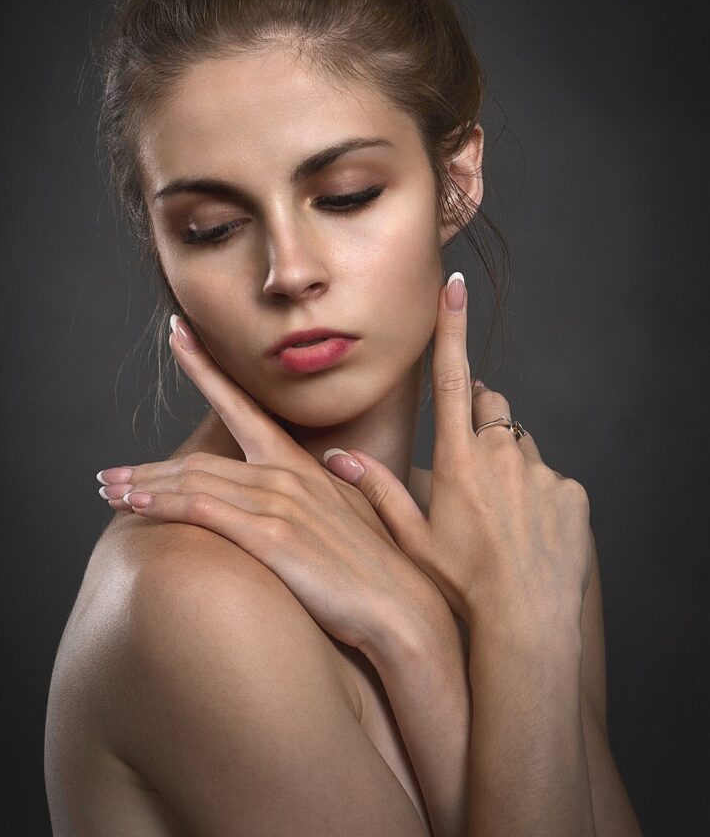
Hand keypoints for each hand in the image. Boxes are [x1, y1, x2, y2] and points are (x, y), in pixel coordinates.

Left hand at [96, 316, 447, 655]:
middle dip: (148, 468)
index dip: (205, 367)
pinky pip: (203, 511)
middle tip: (108, 475)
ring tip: (108, 494)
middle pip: (199, 461)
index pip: (243, 406)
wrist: (403, 608)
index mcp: (302, 464)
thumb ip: (351, 476)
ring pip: (193, 483)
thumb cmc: (382, 566)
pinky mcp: (272, 537)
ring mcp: (279, 503)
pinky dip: (163, 504)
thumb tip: (339, 457)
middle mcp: (286, 474)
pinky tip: (134, 507)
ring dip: (143, 488)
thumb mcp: (363, 509)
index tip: (176, 333)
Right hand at [324, 273, 593, 629]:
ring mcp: (541, 471)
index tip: (454, 287)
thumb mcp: (412, 538)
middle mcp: (502, 454)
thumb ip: (378, 489)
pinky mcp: (571, 492)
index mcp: (459, 459)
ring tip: (500, 512)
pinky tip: (528, 531)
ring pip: (521, 444)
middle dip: (480, 414)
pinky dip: (539, 494)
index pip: (452, 378)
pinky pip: (552, 478)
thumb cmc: (461, 583)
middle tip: (470, 463)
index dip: (451, 329)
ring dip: (508, 461)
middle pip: (491, 404)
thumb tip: (337, 457)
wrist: (525, 622)